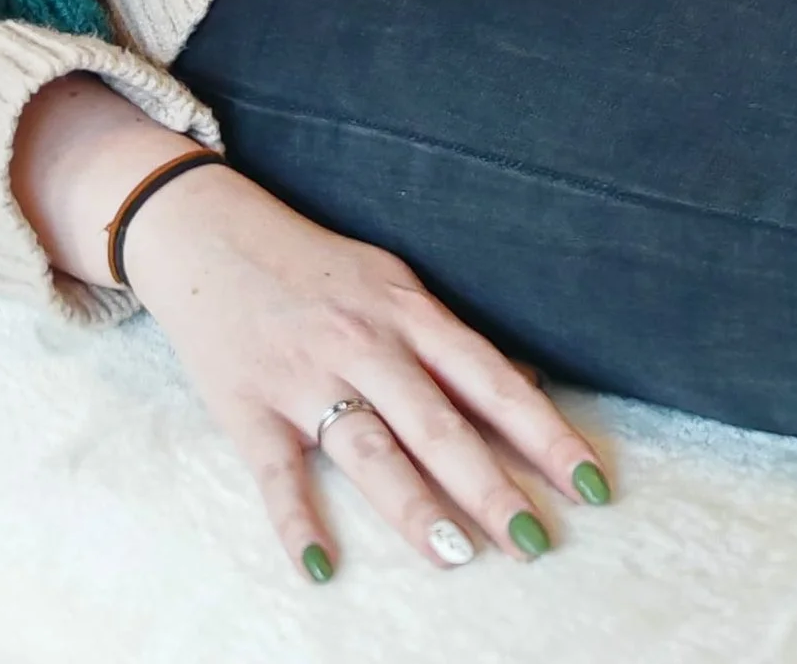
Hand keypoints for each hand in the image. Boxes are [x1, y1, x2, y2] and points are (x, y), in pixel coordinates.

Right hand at [14, 77, 608, 582]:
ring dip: (414, 506)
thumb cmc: (314, 265)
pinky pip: (276, 473)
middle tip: (534, 542)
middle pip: (437, 422)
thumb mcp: (390, 283)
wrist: (206, 229)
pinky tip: (321, 569)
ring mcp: (305, 376)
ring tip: (457, 556)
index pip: (490, 379)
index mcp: (406, 310)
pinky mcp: (248, 406)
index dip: (544, 432)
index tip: (591, 482)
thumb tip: (525, 386)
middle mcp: (363, 342)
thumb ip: (448, 341)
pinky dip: (296, 523)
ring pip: (369, 448)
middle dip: (489, 484)